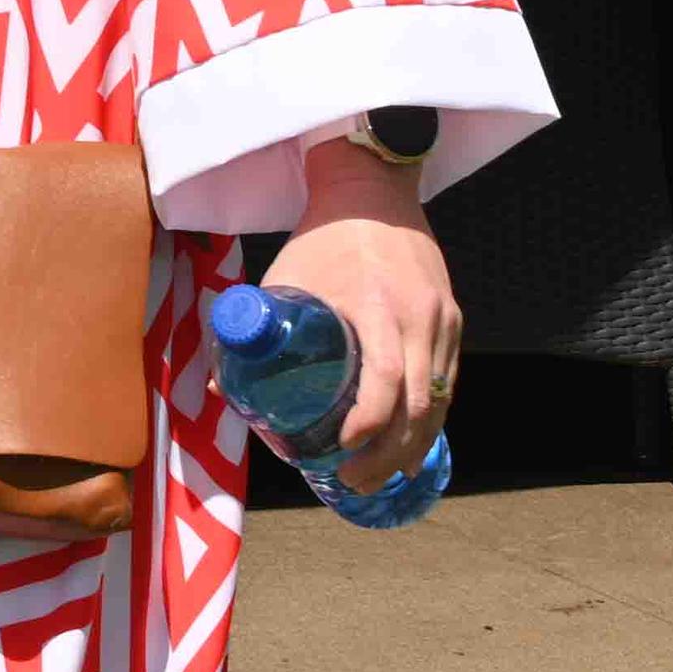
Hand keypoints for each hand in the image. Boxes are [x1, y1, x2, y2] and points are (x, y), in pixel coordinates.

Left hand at [256, 146, 460, 493]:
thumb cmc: (321, 236)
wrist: (372, 188)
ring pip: (441, 399)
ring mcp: (443, 319)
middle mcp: (420, 316)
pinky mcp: (452, 318)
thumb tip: (221, 391)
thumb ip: (253, 332)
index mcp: (378, 306)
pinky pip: (448, 380)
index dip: (368, 425)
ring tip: (382, 477)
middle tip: (355, 483)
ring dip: (414, 445)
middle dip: (389, 454)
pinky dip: (431, 418)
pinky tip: (411, 444)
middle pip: (420, 405)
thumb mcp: (283, 278)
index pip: (387, 382)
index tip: (342, 451)